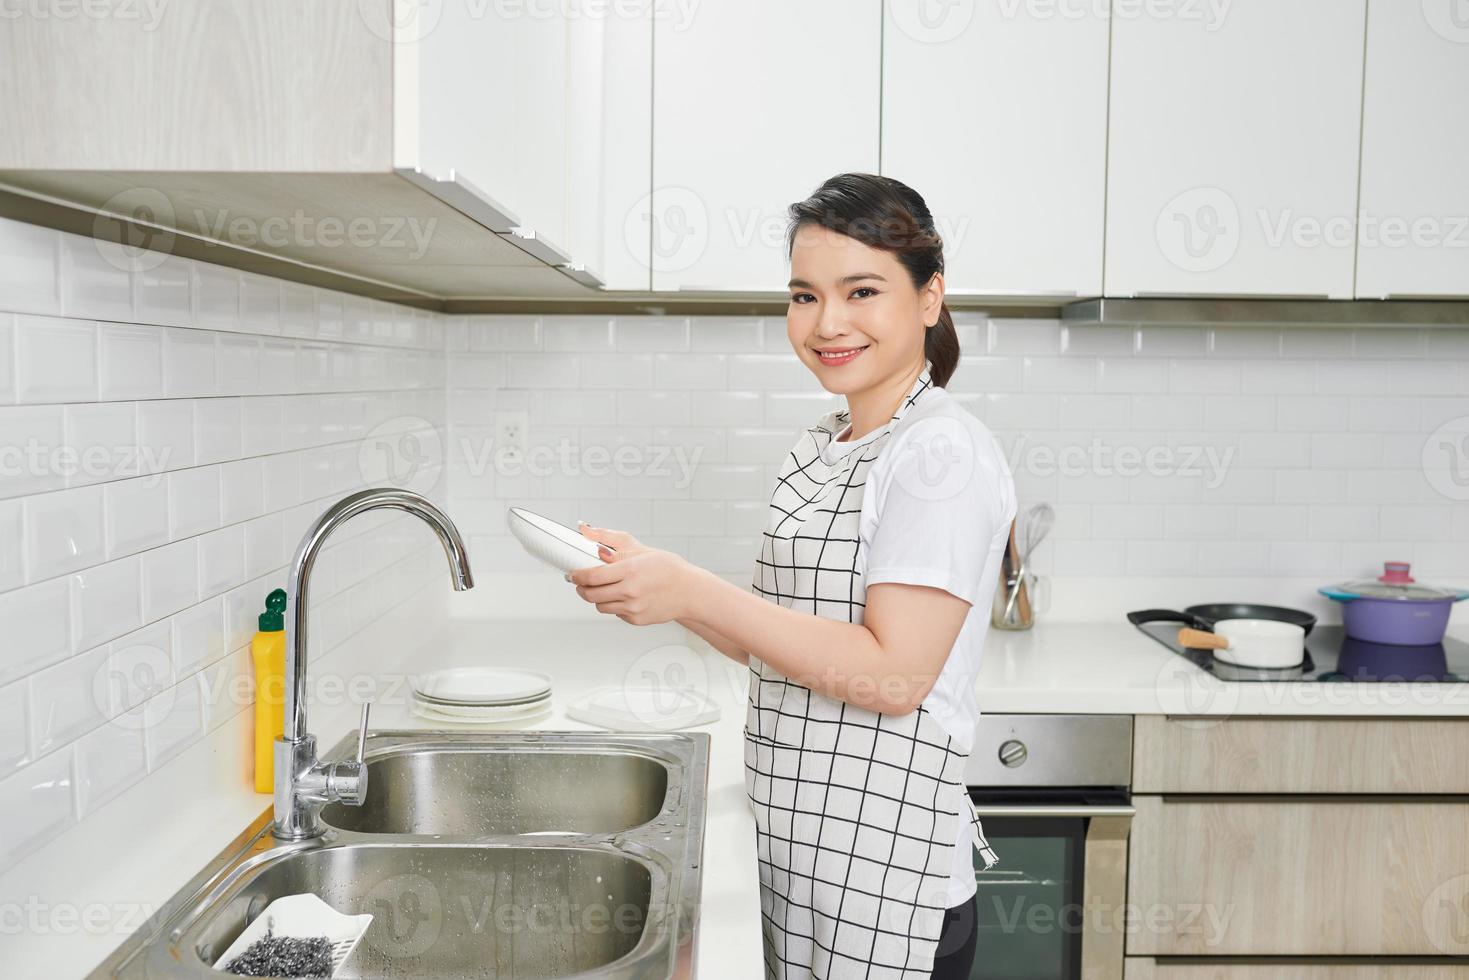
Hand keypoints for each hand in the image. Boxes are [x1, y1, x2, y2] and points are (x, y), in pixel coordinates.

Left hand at [568, 524, 699, 625]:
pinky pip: (615, 613)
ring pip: (600, 606)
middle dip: (581, 588)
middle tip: (581, 582)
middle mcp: (630, 591)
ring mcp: (633, 608)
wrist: (689, 591)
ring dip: (596, 597)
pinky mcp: (635, 620)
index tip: (572, 573)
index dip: (576, 575)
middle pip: (590, 594)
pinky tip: (624, 596)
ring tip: (604, 587)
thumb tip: (585, 530)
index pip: (591, 576)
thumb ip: (609, 539)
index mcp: (630, 571)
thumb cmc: (667, 568)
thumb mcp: (639, 548)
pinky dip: (614, 604)